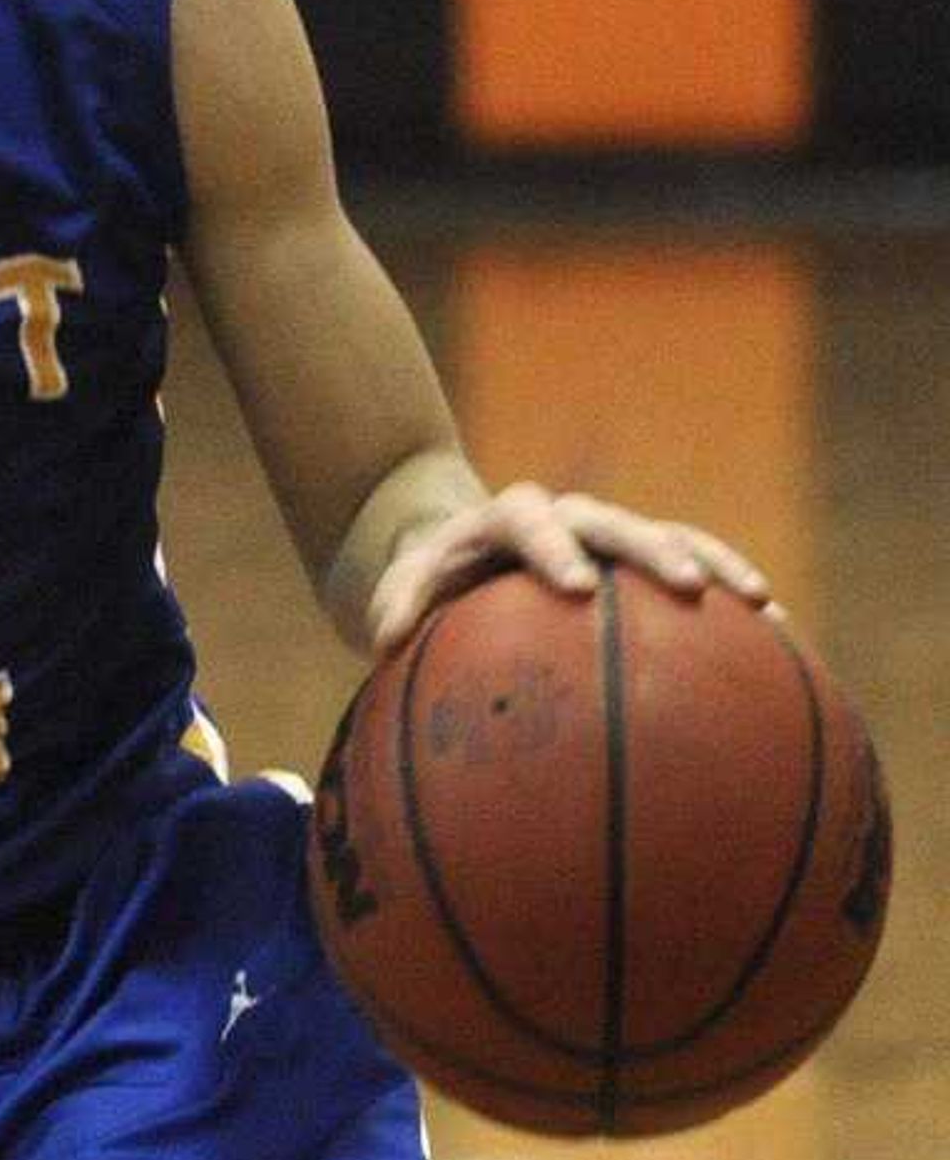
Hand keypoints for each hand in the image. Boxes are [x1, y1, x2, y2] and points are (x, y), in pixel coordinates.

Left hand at [363, 482, 769, 651]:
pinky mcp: (642, 560)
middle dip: (649, 549)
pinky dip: (729, 594)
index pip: (528, 519)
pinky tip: (780, 634)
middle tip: (682, 587)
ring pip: (668, 537)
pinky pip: (694, 569)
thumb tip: (379, 641)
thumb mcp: (403, 587)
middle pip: (612, 521)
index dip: (552, 546)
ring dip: (712, 564)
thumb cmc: (430, 582)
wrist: (463, 550)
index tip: (575, 586)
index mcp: (505, 520)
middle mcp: (565, 518)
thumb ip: (395, 604)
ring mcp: (610, 536)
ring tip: (759, 602)